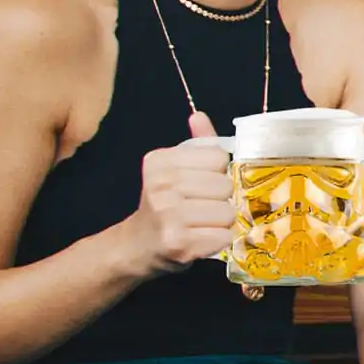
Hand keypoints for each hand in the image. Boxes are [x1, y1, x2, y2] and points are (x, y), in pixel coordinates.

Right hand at [127, 111, 236, 275]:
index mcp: (160, 162)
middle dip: (222, 199)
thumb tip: (199, 116)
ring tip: (203, 224)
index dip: (218, 172)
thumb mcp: (172, 169)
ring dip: (222, 222)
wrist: (136, 246)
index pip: (218, 157)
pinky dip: (220, 240)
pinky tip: (203, 239)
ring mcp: (169, 215)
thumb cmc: (162, 205)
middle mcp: (161, 185)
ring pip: (227, 213)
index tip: (203, 183)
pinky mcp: (178, 243)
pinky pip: (223, 237)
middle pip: (225, 186)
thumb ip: (194, 145)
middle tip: (204, 208)